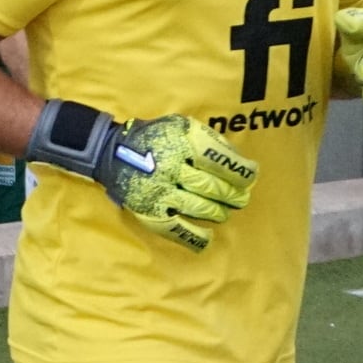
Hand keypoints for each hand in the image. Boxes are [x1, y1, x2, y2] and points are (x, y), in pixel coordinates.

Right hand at [101, 115, 256, 252]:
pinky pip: (178, 229)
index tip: (250, 177)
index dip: (241, 172)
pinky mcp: (150, 211)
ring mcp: (160, 191)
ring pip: (200, 207)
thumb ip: (209, 141)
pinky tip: (207, 236)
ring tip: (223, 211)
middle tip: (240, 199)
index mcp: (182, 142)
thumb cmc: (157, 138)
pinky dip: (196, 236)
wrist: (113, 152)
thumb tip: (239, 163)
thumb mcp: (182, 126)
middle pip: (213, 186)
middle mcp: (171, 166)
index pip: (220, 160)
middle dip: (233, 195)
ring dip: (218, 212)